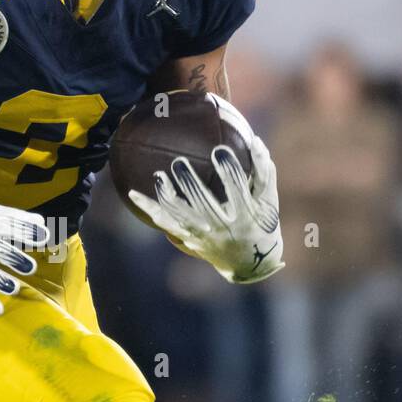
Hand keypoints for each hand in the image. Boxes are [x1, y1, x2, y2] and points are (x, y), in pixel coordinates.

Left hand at [129, 135, 283, 283]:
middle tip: (179, 162)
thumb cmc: (262, 223)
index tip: (219, 150)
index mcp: (245, 217)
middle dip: (190, 184)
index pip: (236, 190)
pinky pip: (164, 222)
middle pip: (203, 205)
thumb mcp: (268, 200)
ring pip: (180, 216)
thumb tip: (255, 139)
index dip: (229, 170)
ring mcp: (202, 236)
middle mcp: (221, 229)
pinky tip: (132, 193)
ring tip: (159, 175)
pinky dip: (149, 208)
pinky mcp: (188, 238)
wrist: (249, 263)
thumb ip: (264, 171)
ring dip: (167, 195)